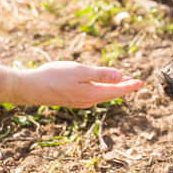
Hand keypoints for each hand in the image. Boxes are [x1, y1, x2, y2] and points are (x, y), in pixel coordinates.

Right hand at [14, 61, 143, 107]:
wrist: (30, 88)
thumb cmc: (54, 76)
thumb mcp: (80, 71)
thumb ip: (101, 74)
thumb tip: (121, 76)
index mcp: (92, 93)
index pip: (117, 90)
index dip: (130, 86)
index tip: (141, 82)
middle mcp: (88, 100)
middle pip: (111, 94)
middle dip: (124, 87)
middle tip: (136, 82)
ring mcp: (80, 101)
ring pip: (103, 95)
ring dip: (114, 88)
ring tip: (123, 82)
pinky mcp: (73, 99)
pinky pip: (94, 95)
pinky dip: (103, 89)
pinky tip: (102, 85)